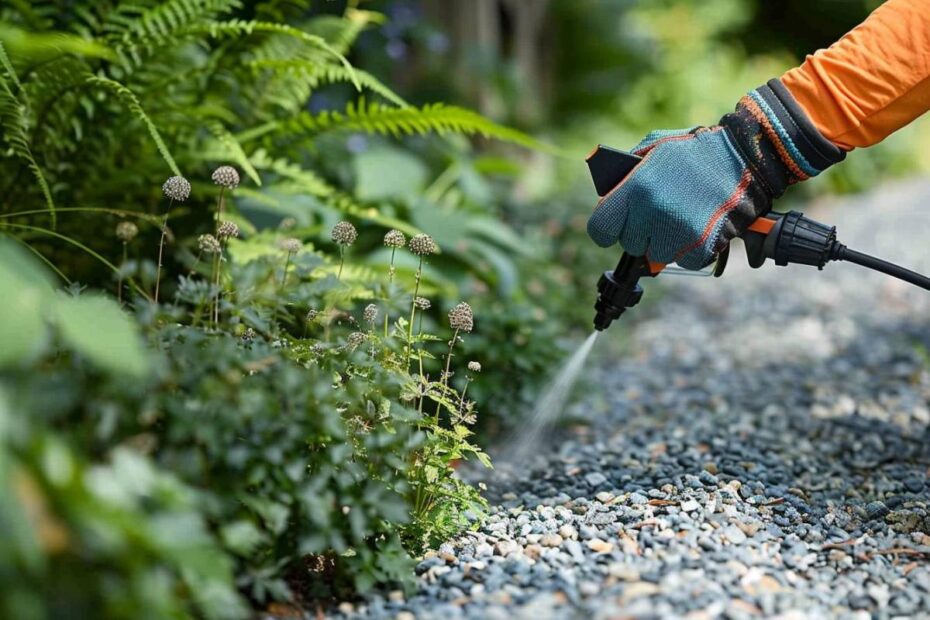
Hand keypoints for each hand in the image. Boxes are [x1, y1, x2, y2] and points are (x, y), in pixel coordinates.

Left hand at [587, 80, 845, 269]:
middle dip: (643, 233)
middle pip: (632, 245)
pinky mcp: (701, 244)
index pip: (600, 229)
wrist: (745, 155)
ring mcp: (676, 230)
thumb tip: (609, 196)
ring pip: (657, 255)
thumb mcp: (655, 147)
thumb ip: (629, 172)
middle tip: (660, 216)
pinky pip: (685, 261)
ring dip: (668, 243)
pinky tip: (701, 227)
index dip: (609, 231)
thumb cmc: (696, 150)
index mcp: (635, 188)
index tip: (618, 229)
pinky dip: (693, 251)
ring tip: (683, 218)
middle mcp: (652, 211)